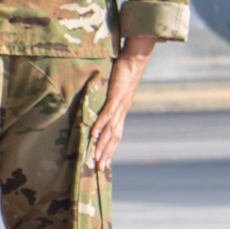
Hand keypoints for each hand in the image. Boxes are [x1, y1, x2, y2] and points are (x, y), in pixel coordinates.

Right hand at [89, 37, 157, 173]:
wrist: (135, 59)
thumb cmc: (124, 71)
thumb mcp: (114, 88)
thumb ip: (107, 96)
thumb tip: (98, 99)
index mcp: (121, 112)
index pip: (116, 135)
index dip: (110, 150)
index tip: (104, 163)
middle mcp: (122, 112)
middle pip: (114, 138)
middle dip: (107, 154)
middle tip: (100, 169)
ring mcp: (119, 106)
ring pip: (111, 130)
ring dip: (103, 145)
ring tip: (95, 157)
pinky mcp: (116, 97)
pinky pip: (106, 114)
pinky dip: (100, 125)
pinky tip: (94, 135)